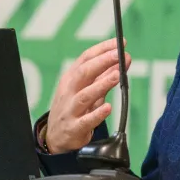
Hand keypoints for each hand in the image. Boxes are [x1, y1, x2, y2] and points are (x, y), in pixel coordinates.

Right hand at [44, 38, 130, 153]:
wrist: (56, 137)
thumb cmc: (73, 108)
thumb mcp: (87, 89)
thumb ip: (105, 76)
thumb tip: (123, 59)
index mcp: (71, 78)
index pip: (85, 59)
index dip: (102, 49)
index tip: (119, 42)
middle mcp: (68, 91)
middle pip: (83, 73)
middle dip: (102, 62)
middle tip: (119, 54)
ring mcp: (70, 110)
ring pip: (84, 95)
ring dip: (101, 84)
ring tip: (116, 75)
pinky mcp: (74, 128)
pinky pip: (86, 120)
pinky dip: (97, 114)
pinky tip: (108, 108)